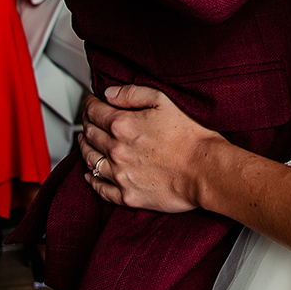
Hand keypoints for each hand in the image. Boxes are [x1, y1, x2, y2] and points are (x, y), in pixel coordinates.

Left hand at [80, 84, 222, 212]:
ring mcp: (120, 175)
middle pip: (90, 135)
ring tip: (85, 142)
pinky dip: (91, 180)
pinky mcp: (128, 196)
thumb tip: (109, 94)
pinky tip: (89, 174)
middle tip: (87, 120)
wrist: (205, 170)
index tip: (90, 102)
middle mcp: (116, 151)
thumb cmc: (191, 136)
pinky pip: (101, 188)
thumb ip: (132, 94)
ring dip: (84, 149)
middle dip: (86, 124)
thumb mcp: (163, 101)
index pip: (94, 112)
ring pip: (90, 160)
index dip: (89, 104)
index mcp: (123, 125)